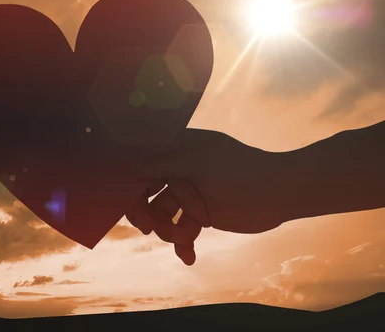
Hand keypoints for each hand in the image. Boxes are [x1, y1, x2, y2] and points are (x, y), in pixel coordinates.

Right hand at [127, 128, 286, 265]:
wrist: (281, 194)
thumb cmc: (240, 171)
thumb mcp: (198, 163)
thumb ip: (164, 163)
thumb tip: (132, 164)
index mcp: (177, 149)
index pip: (143, 162)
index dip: (131, 182)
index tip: (126, 201)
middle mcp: (179, 170)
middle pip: (148, 193)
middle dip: (147, 213)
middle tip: (148, 229)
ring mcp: (189, 193)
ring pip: (163, 215)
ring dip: (169, 230)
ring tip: (185, 239)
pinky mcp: (200, 214)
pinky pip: (181, 229)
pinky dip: (183, 244)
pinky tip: (189, 257)